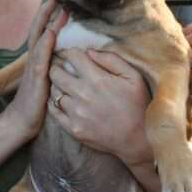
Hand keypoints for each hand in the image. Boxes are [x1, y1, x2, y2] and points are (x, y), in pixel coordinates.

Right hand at [5, 0, 68, 139]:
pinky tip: (51, 33)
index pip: (43, 30)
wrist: (20, 121)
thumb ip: (53, 62)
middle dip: (47, 11)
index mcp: (38, 57)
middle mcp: (34, 58)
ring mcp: (33, 67)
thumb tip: (66, 48)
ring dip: (46, 21)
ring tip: (54, 6)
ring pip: (39, 39)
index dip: (50, 14)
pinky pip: (40, 59)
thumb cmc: (37, 100)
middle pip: (39, 29)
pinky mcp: (36, 79)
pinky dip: (45, 45)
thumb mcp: (47, 77)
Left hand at [48, 48, 152, 166]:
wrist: (138, 140)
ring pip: (53, 91)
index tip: (72, 55)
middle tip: (63, 68)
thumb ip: (111, 59)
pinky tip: (62, 99)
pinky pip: (53, 110)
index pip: (72, 56)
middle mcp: (83, 94)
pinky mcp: (73, 129)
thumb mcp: (133, 77)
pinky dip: (54, 102)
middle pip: (55, 72)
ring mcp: (76, 113)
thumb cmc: (137, 105)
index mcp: (97, 79)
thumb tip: (89, 51)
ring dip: (56, 85)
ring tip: (64, 84)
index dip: (70, 52)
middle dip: (58, 66)